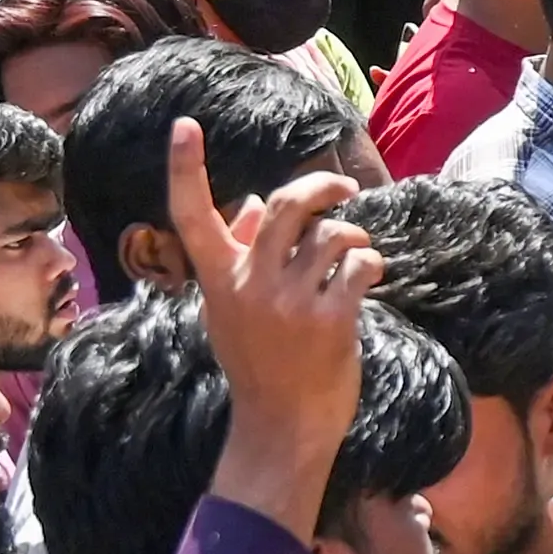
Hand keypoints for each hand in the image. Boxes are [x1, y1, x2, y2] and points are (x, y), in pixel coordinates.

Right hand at [175, 117, 382, 477]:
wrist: (282, 428)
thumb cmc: (260, 366)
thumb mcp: (232, 311)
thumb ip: (241, 257)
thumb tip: (259, 203)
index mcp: (218, 280)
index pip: (191, 216)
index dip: (184, 169)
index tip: (183, 125)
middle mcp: (249, 284)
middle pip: (288, 205)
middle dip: (322, 187)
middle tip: (343, 190)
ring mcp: (289, 302)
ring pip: (332, 235)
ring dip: (353, 239)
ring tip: (354, 258)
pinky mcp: (330, 319)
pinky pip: (358, 265)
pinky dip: (369, 264)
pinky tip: (367, 277)